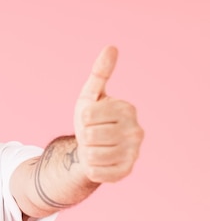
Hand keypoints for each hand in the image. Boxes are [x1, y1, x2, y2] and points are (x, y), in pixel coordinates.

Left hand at [74, 46, 143, 182]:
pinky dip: (89, 168)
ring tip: (95, 148)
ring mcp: (134, 153)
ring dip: (86, 153)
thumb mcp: (90, 95)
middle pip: (89, 136)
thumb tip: (111, 47)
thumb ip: (100, 73)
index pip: (88, 115)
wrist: (92, 148)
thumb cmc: (91, 119)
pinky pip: (95, 172)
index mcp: (127, 109)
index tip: (90, 119)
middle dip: (84, 137)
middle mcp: (136, 131)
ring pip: (91, 155)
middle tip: (92, 136)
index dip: (83, 118)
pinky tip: (98, 162)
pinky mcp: (126, 172)